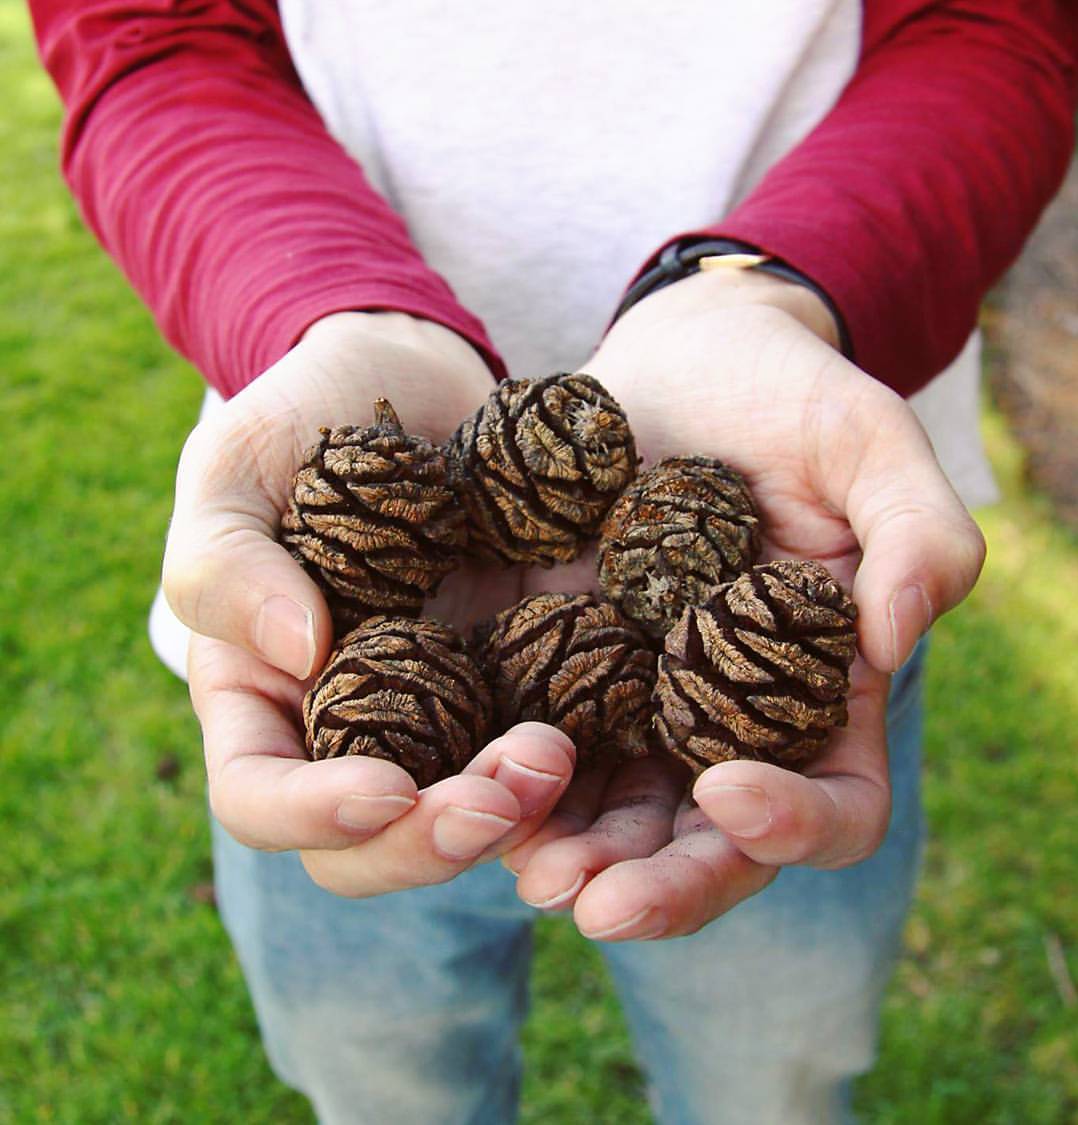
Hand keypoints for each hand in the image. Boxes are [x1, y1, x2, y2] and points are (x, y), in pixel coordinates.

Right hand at [164, 312, 575, 895]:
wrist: (422, 382)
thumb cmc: (308, 418)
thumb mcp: (234, 469)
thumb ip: (228, 560)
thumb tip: (301, 656)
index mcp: (265, 695)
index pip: (260, 797)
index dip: (312, 815)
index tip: (385, 786)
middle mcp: (355, 728)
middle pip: (372, 845)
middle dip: (431, 841)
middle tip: (497, 795)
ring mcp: (446, 714)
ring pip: (468, 819)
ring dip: (515, 817)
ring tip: (556, 755)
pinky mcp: (525, 683)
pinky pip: (552, 756)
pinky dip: (580, 777)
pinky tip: (610, 742)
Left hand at [505, 267, 984, 939]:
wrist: (681, 361)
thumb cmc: (789, 398)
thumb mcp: (868, 444)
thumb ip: (915, 533)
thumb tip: (893, 638)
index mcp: (818, 695)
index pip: (834, 805)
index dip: (794, 824)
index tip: (732, 790)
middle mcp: (725, 720)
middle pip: (707, 842)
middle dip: (659, 882)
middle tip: (595, 902)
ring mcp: (636, 699)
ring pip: (613, 814)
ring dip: (571, 852)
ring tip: (524, 868)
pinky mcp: (557, 660)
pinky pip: (531, 742)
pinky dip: (503, 777)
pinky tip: (461, 787)